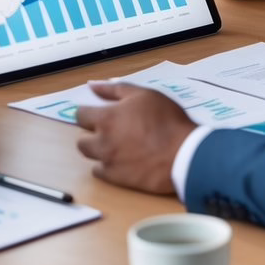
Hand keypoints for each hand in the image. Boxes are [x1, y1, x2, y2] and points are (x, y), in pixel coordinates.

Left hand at [75, 82, 195, 193]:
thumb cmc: (166, 120)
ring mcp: (108, 162)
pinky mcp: (117, 179)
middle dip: (91, 133)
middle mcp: (102, 141)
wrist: (184, 153)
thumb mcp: (144, 95)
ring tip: (116, 146)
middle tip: (110, 130)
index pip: (80, 115)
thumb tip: (92, 85)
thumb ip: (115, 89)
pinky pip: (100, 172)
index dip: (88, 112)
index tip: (98, 113)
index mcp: (107, 118)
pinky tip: (122, 160)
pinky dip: (107, 166)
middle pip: (81, 139)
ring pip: (90, 156)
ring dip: (98, 150)